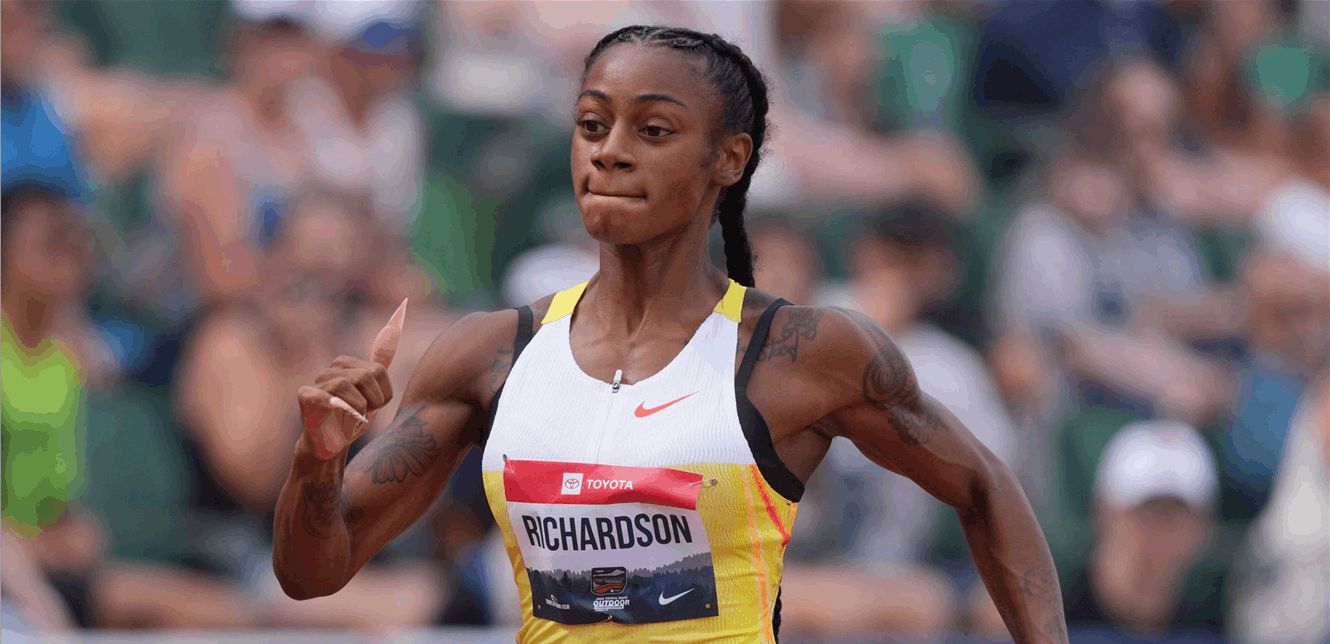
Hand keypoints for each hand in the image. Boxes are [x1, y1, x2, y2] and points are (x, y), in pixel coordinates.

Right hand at [298, 299, 406, 459]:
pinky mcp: (305, 396)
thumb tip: (395, 325)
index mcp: (346, 364)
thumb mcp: (372, 391)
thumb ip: (380, 363)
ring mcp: (317, 381)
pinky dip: (340, 410)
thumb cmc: (351, 419)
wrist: (330, 445)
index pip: (379, 370)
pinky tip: (337, 416)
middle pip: (367, 375)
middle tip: (360, 414)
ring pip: (349, 385)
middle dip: (371, 401)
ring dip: (357, 409)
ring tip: (350, 417)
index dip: (382, 395)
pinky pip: (330, 397)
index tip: (373, 406)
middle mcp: (331, 369)